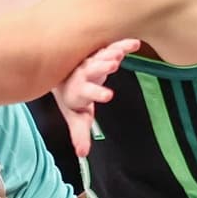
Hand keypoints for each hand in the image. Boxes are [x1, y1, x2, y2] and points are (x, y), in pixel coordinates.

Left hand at [51, 38, 139, 152]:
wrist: (61, 74)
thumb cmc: (73, 98)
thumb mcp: (76, 116)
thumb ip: (80, 134)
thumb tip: (82, 154)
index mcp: (78, 90)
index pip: (87, 92)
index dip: (97, 93)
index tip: (109, 95)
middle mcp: (84, 73)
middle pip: (92, 69)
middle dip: (101, 66)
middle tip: (113, 64)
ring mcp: (92, 61)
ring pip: (101, 55)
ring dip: (110, 53)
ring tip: (120, 52)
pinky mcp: (101, 53)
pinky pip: (112, 47)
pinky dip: (123, 45)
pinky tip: (135, 44)